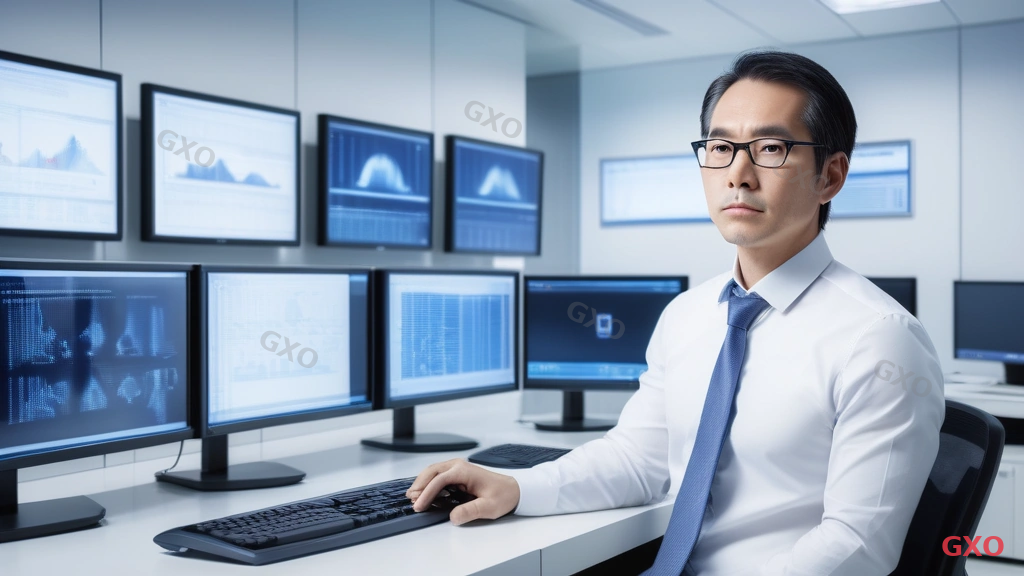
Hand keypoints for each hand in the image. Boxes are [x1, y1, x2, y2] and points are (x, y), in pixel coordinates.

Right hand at [406, 459, 520, 525]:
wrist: (513, 490)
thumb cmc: (502, 496)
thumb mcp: (489, 507)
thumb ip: (470, 511)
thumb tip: (452, 517)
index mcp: (464, 471)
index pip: (439, 480)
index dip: (427, 493)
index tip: (419, 506)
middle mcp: (458, 466)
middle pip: (431, 472)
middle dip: (419, 486)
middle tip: (412, 501)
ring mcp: (457, 468)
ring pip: (432, 472)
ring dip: (422, 483)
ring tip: (413, 498)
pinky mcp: (456, 473)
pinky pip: (437, 476)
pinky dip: (428, 483)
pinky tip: (424, 494)